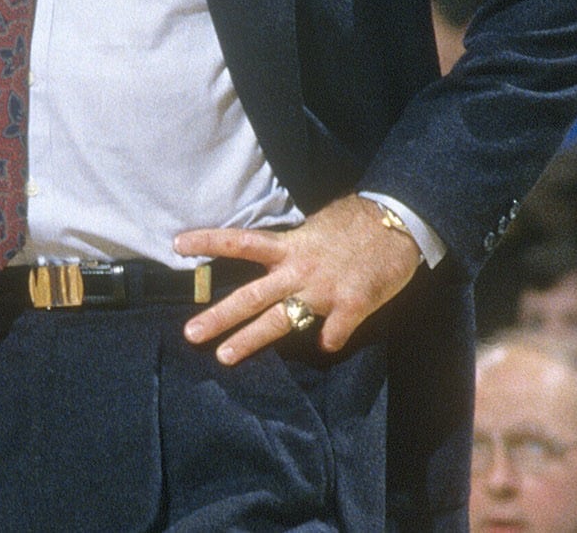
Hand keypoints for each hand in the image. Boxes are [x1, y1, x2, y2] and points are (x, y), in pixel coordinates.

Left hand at [174, 195, 420, 365]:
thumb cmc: (358, 220)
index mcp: (291, 245)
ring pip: (280, 321)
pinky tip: (324, 345)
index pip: (240, 242)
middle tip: (189, 334)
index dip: (208, 242)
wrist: (399, 222)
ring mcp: (323, 291)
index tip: (177, 244)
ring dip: (250, 340)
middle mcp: (299, 269)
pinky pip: (333, 332)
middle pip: (251, 296)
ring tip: (224, 357)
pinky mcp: (352, 306)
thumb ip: (295, 245)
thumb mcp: (317, 225)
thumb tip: (279, 254)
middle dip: (218, 316)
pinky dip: (328, 339)